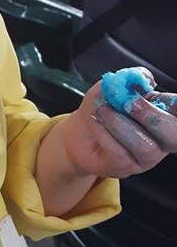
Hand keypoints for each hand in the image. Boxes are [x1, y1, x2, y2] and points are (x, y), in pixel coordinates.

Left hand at [62, 70, 176, 179]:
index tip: (173, 102)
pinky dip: (104, 133)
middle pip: (173, 135)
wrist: (80, 130)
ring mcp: (146, 156)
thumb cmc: (104, 106)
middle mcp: (161, 138)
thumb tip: (146, 80)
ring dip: (121, 124)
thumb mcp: (115, 85)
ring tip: (104, 111)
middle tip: (130, 102)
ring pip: (145, 147)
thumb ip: (132, 78)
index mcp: (165, 113)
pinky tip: (96, 122)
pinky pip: (120, 153)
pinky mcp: (126, 168)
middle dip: (151, 116)